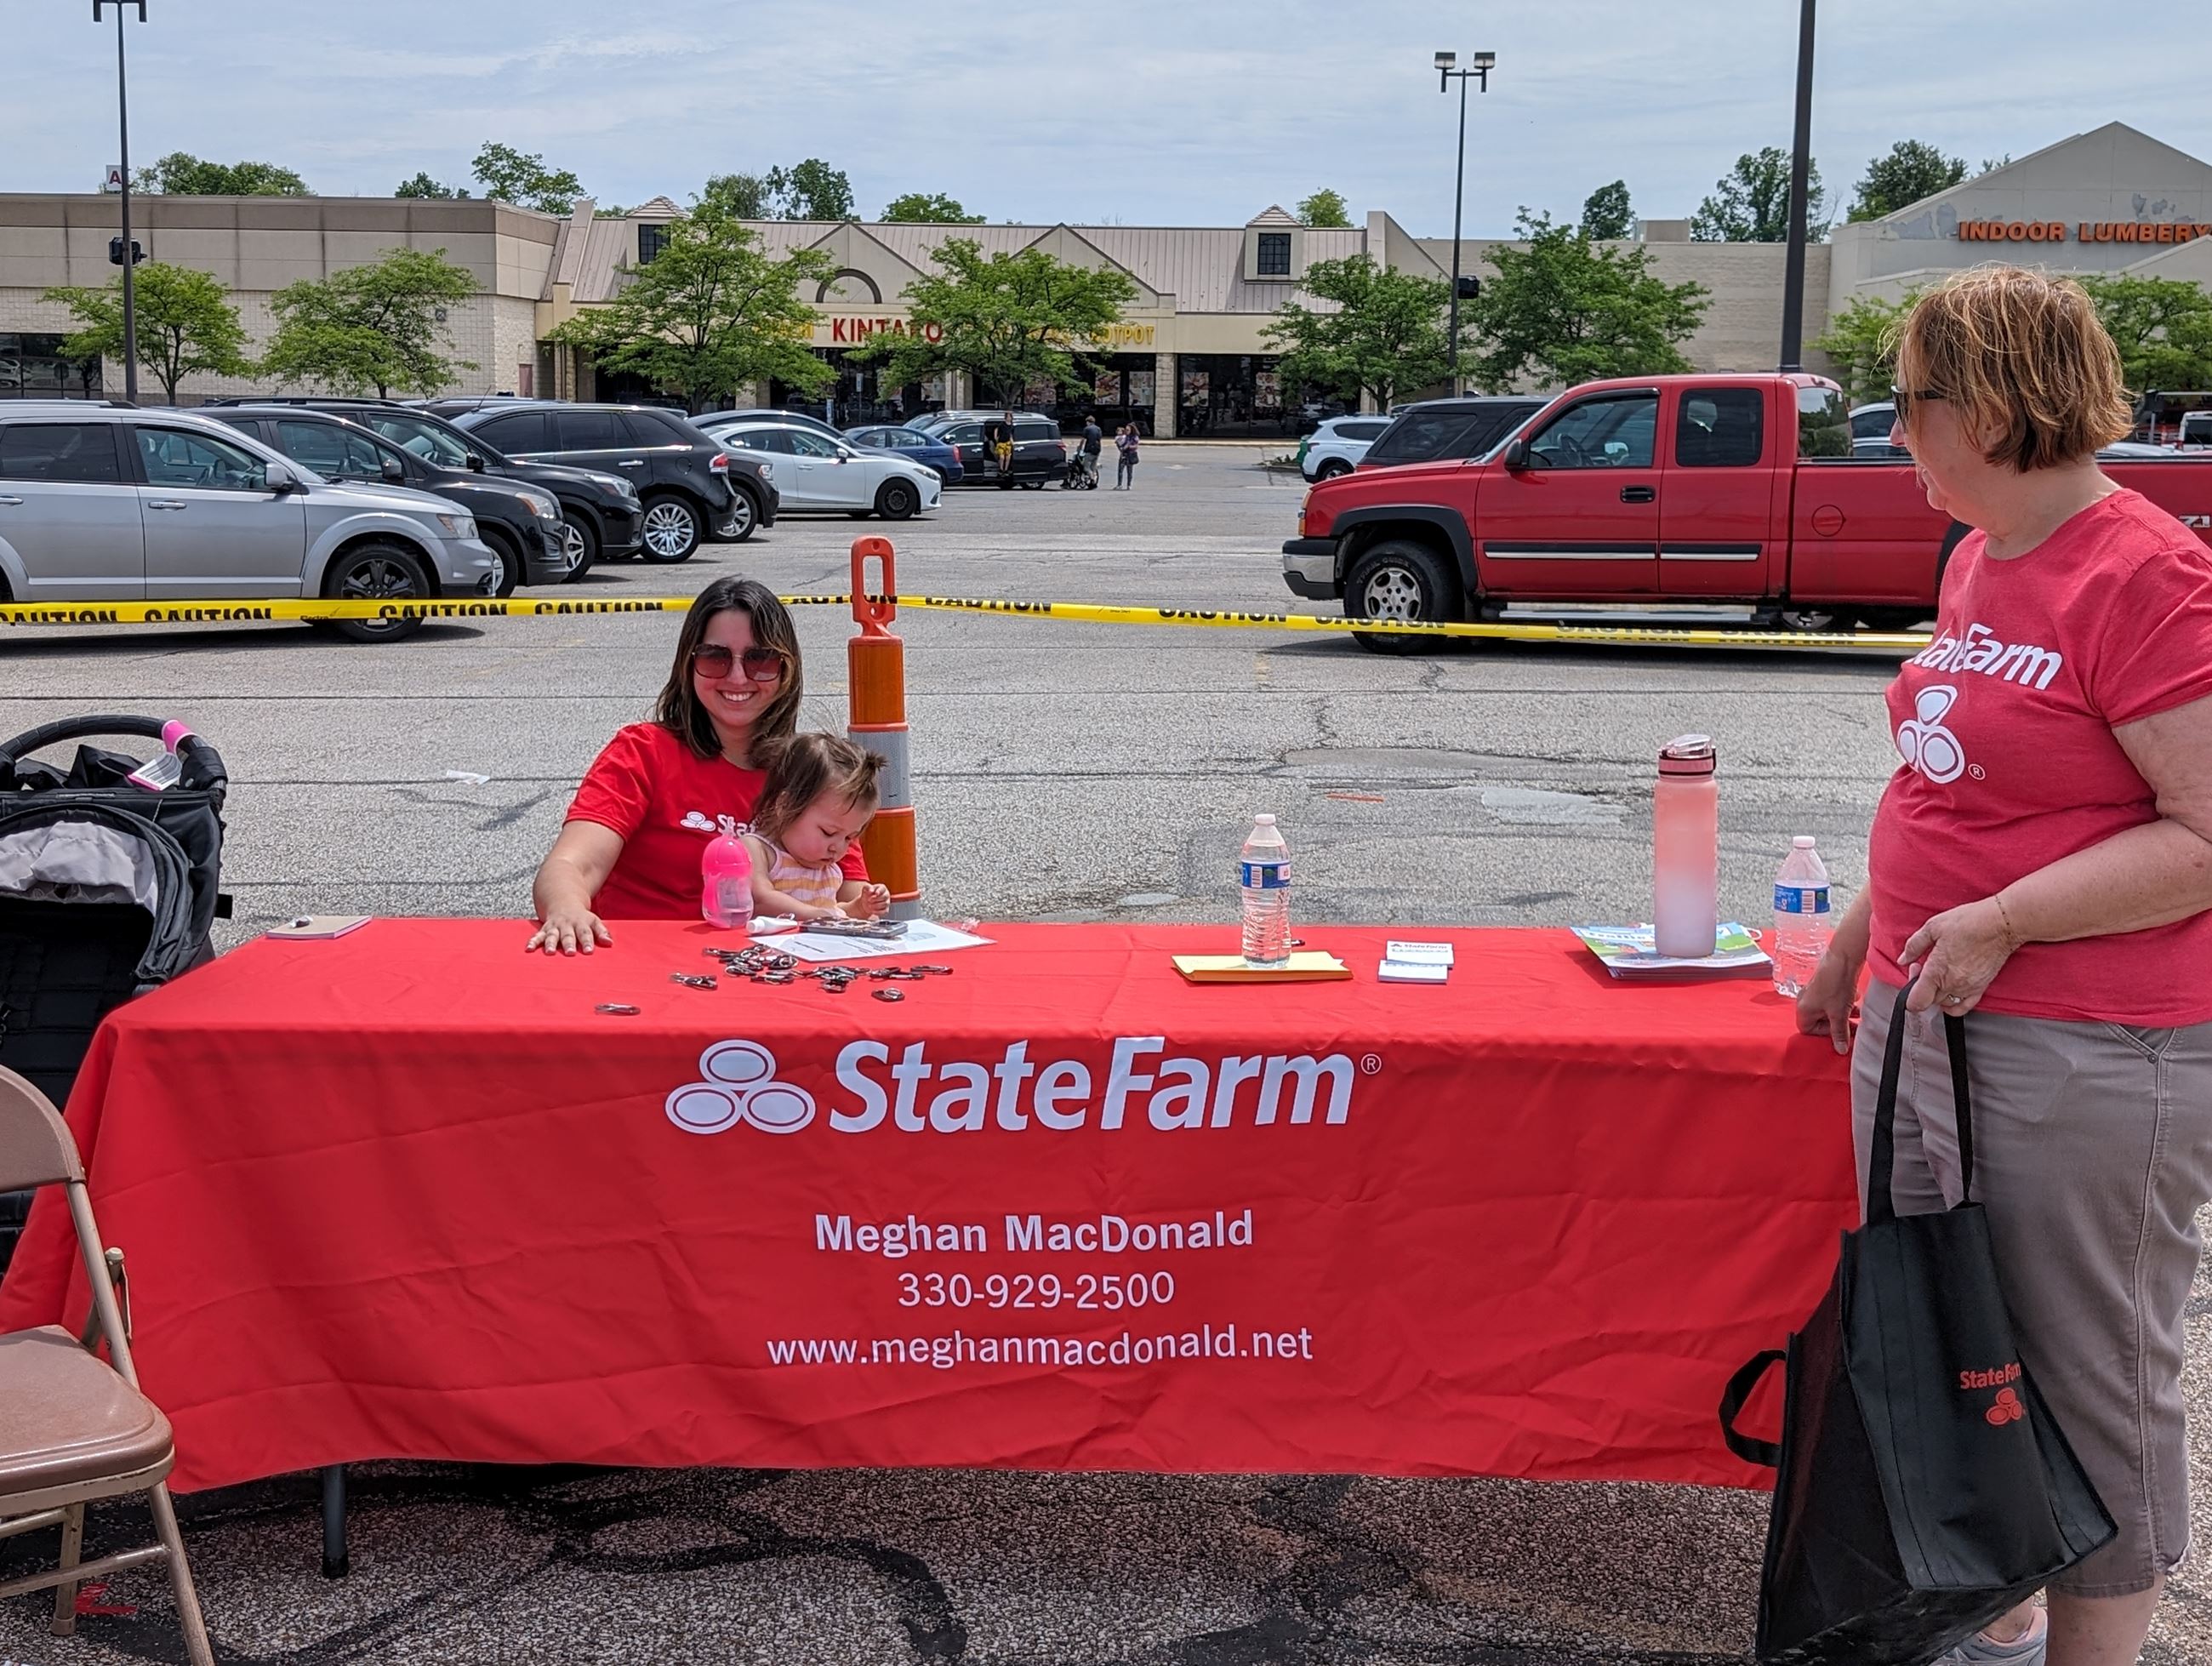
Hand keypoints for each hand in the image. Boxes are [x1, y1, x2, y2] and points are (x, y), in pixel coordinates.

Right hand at [526, 906, 611, 955]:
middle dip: (569, 944)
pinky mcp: (544, 929)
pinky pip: (538, 936)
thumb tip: (609, 943)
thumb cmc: (581, 917)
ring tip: (550, 952)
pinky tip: (529, 949)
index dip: (587, 942)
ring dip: (550, 944)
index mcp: (581, 923)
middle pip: (568, 935)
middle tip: (570, 953)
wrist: (563, 901)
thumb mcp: (593, 921)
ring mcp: (554, 927)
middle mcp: (567, 925)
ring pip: (552, 935)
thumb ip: (602, 932)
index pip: (585, 933)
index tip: (589, 951)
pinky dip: (533, 942)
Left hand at [846, 884, 891, 919]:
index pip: (882, 889)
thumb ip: (867, 887)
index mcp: (882, 888)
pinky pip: (884, 911)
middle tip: (869, 900)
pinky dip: (878, 912)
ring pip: (885, 904)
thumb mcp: (865, 889)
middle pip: (884, 896)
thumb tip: (870, 890)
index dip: (879, 891)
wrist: (866, 902)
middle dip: (876, 899)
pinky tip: (872, 911)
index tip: (875, 893)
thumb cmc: (867, 894)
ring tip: (869, 905)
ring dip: (876, 905)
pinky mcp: (886, 910)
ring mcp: (887, 902)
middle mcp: (886, 895)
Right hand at [1794, 937, 1864, 1054]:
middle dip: (1838, 1024)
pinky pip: (1832, 1001)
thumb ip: (1839, 1034)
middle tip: (1852, 1026)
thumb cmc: (1835, 985)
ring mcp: (1815, 993)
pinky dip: (1843, 1004)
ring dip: (1843, 1014)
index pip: (1808, 1031)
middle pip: (1820, 1022)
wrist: (1843, 959)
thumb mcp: (1839, 1014)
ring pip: (1829, 1011)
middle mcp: (1805, 1001)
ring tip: (1856, 1012)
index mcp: (1803, 1010)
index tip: (1840, 1034)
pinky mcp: (1825, 986)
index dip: (1825, 1034)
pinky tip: (1854, 1000)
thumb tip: (1841, 1050)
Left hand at [1901, 897, 2017, 1016]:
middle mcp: (1951, 985)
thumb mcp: (1933, 927)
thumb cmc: (1969, 922)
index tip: (1914, 972)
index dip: (1908, 993)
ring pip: (1944, 1003)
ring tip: (1940, 972)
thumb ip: (1914, 946)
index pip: (1916, 1002)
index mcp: (1936, 972)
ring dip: (1937, 993)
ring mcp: (1967, 989)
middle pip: (1929, 1000)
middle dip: (1922, 986)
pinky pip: (1964, 1007)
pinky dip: (1954, 1004)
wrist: (2000, 924)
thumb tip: (1902, 959)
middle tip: (1925, 965)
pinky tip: (1951, 989)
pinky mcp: (1981, 988)